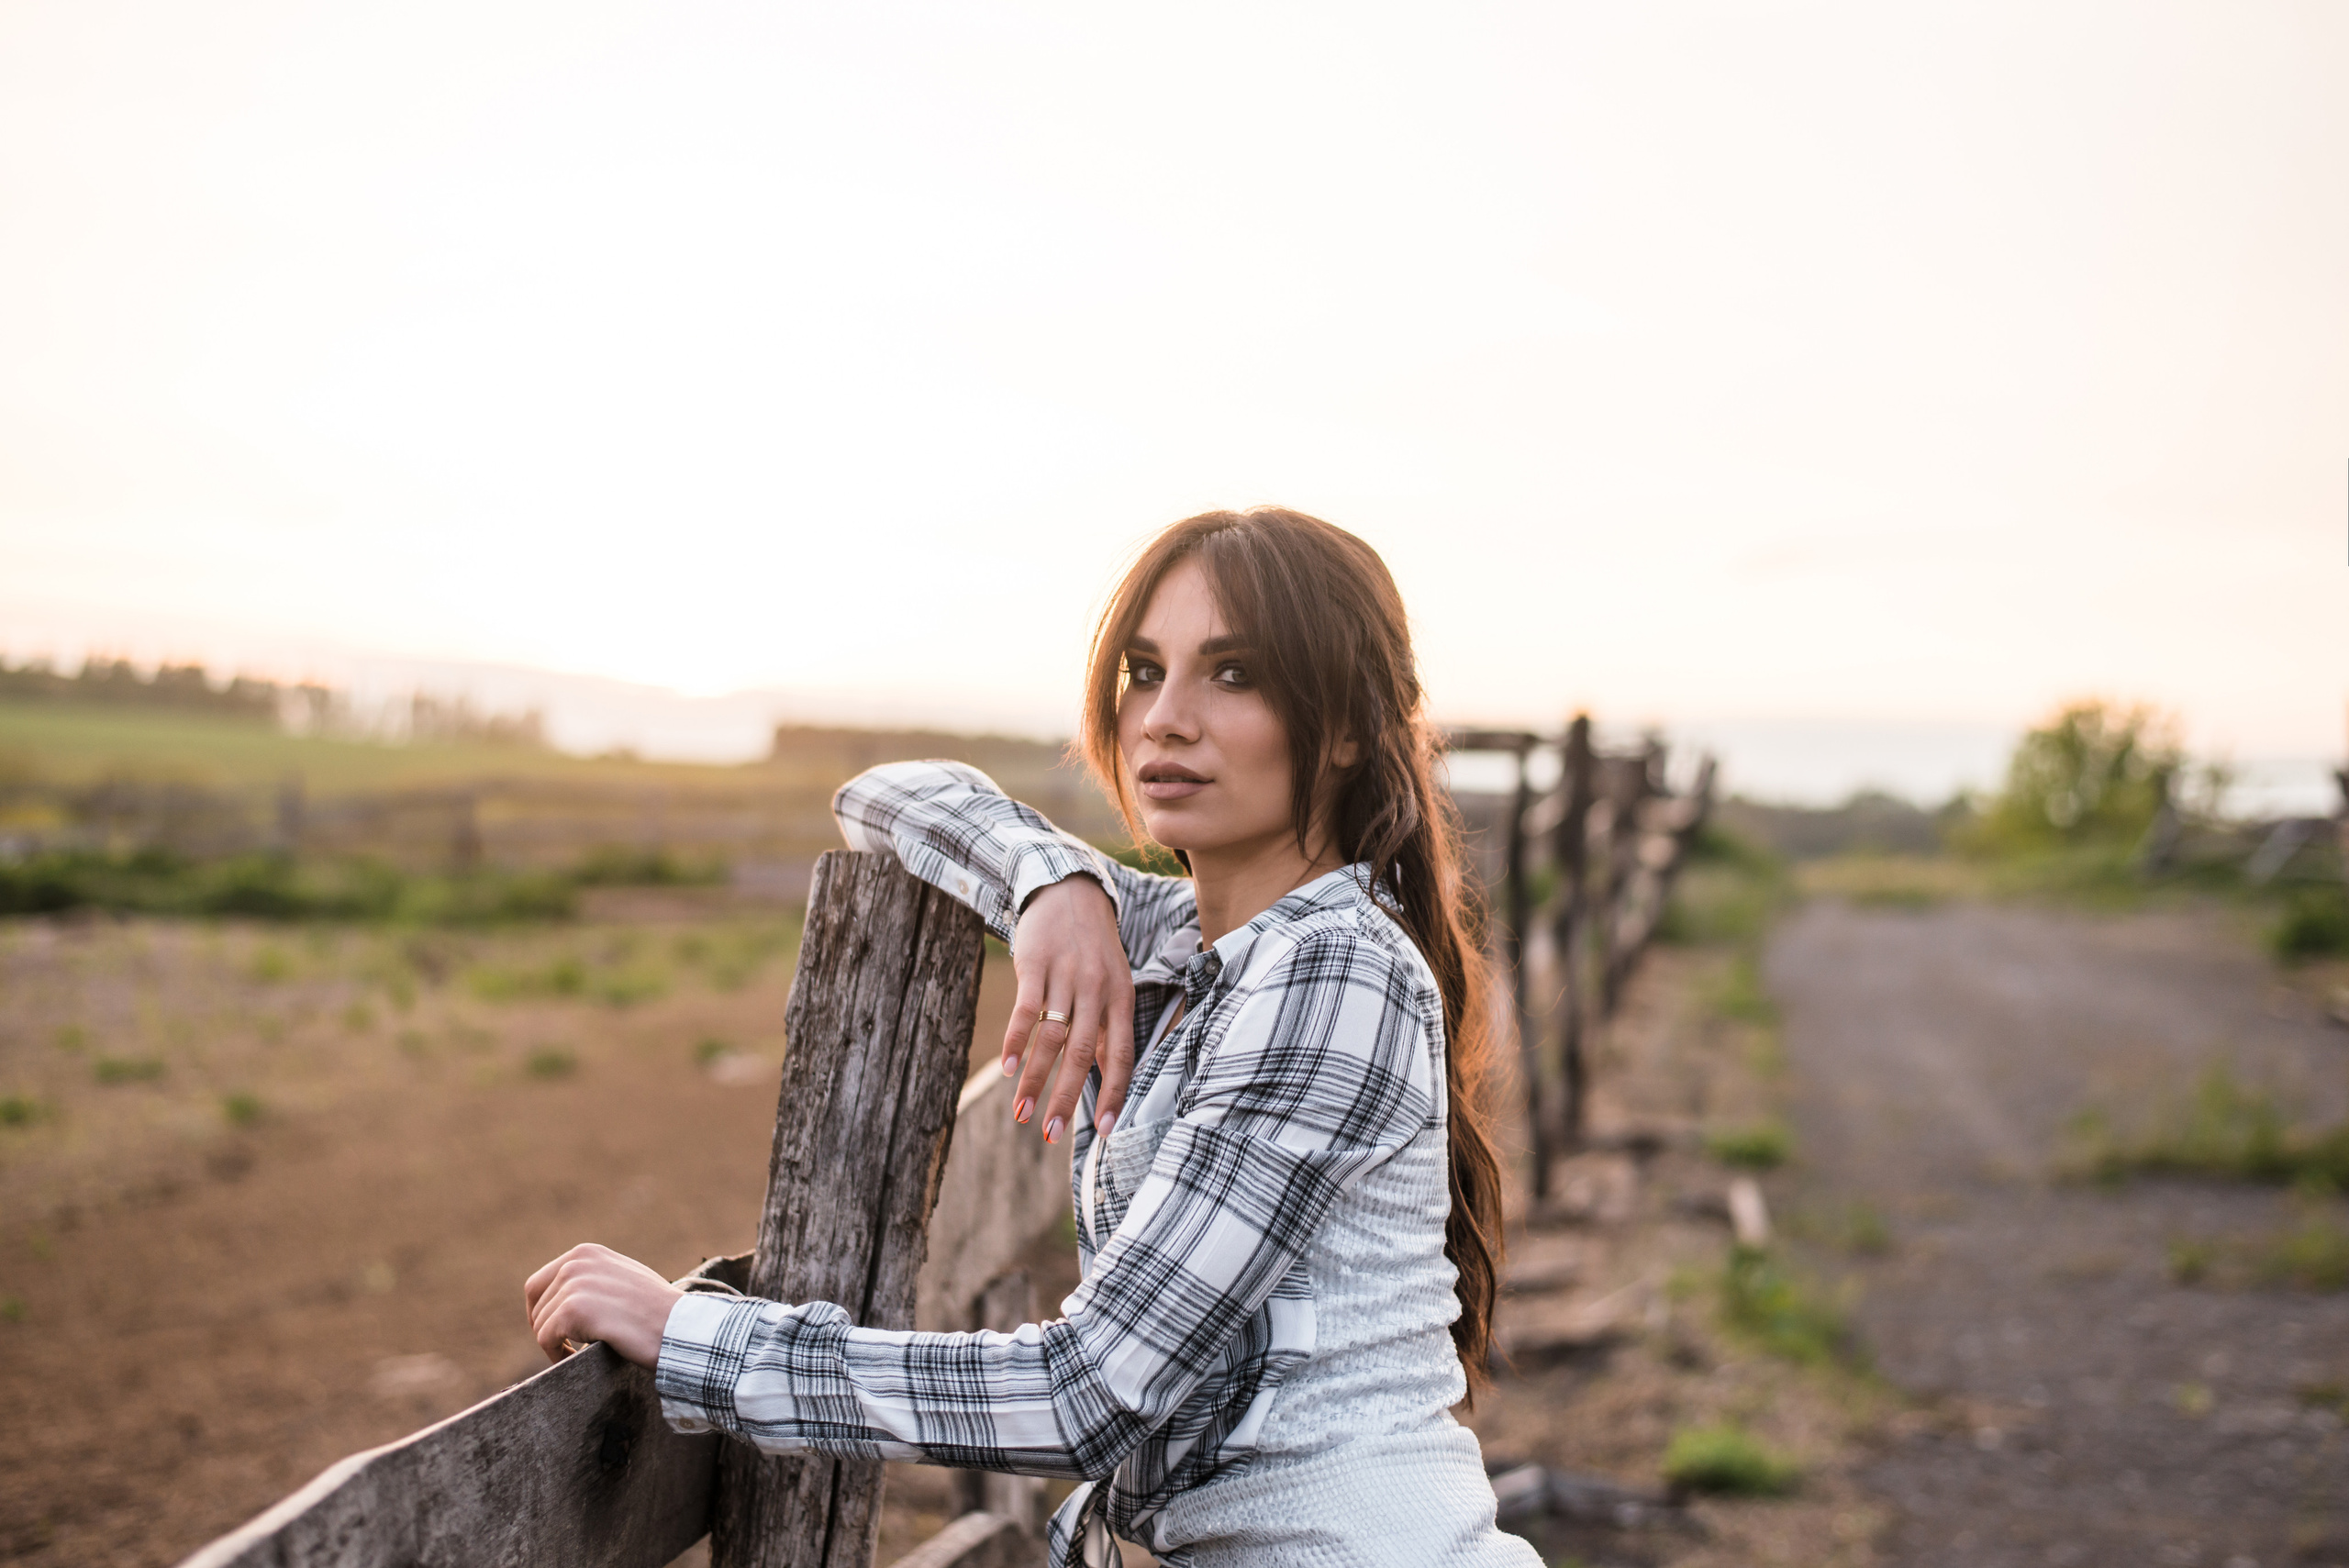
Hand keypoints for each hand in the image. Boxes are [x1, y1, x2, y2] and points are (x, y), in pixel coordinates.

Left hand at [523, 1243, 683, 1368]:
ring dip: (556, 1344)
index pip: (539, 1282)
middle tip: (564, 1347)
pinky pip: (546, 1340)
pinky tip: (578, 1359)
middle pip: (536, 1304)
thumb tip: (568, 1296)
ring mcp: (573, 1285)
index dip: (541, 1311)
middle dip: (545, 1328)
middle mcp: (576, 1263)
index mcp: (586, 1253)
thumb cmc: (658, 1310)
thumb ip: (595, 1277)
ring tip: (581, 1353)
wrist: (679, 1326)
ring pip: (541, 1325)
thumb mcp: (624, 1277)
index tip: (553, 1331)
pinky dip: (556, 1355)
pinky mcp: (572, 1310)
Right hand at [1002, 875, 1133, 1144]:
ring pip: (1052, 1038)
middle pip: (1083, 1053)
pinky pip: (1026, 1010)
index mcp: (1122, 999)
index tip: (1102, 1130)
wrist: (1069, 890)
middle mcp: (1098, 990)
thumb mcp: (1113, 983)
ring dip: (1035, 1080)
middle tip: (1050, 1134)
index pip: (1122, 1055)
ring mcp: (1066, 976)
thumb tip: (1108, 1077)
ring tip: (1022, 1115)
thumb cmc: (1093, 948)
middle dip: (1066, 1098)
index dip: (1114, 1094)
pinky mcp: (1036, 965)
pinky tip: (1007, 1070)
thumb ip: (1109, 1028)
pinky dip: (1016, 1042)